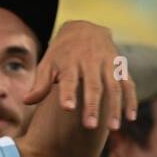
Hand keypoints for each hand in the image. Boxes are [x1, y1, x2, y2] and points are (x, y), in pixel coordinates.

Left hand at [23, 21, 137, 129]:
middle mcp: (91, 62)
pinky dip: (130, 100)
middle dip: (92, 106)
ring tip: (112, 128)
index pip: (69, 79)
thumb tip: (26, 101)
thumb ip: (40, 84)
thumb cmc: (60, 54)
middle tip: (90, 126)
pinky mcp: (120, 66)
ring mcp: (108, 64)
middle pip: (93, 85)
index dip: (68, 93)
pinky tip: (129, 118)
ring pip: (114, 86)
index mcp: (70, 62)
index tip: (68, 108)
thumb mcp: (47, 64)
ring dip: (114, 107)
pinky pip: (128, 84)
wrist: (84, 28)